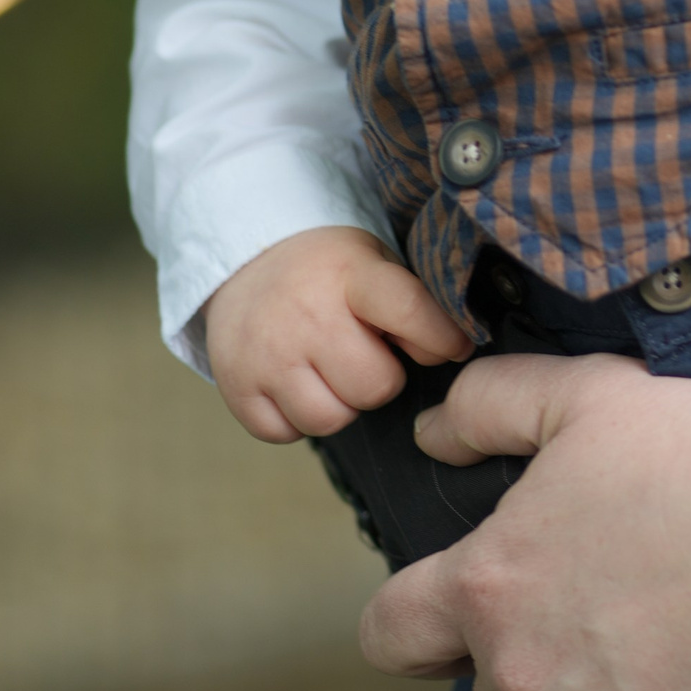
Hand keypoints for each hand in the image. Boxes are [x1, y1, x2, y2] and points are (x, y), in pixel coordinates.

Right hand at [203, 225, 470, 442]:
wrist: (244, 256)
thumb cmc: (328, 270)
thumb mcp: (375, 263)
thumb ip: (413, 304)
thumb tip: (450, 352)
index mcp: (351, 277)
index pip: (409, 312)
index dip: (442, 339)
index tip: (454, 346)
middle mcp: (305, 316)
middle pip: (374, 387)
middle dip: (380, 378)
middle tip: (365, 354)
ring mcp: (266, 354)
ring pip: (331, 420)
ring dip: (340, 405)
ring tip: (330, 371)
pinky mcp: (236, 386)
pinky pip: (285, 434)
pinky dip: (296, 419)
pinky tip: (297, 384)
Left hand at [360, 353, 690, 690]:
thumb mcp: (589, 395)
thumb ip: (490, 405)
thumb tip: (431, 434)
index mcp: (487, 586)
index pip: (390, 634)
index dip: (420, 624)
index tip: (463, 612)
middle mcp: (518, 677)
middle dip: (532, 662)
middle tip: (607, 613)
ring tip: (648, 676)